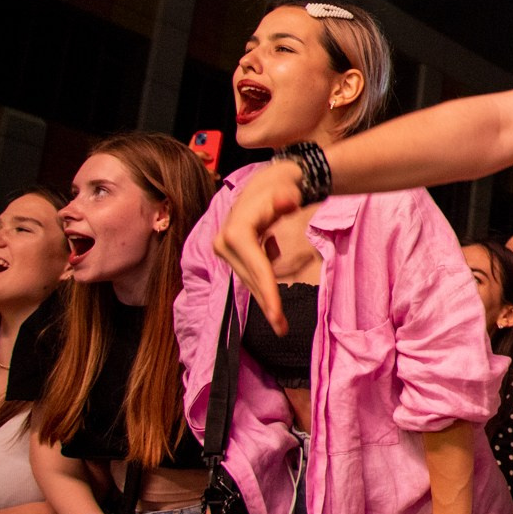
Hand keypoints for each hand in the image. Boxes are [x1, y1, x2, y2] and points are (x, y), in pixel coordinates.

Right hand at [213, 160, 309, 335]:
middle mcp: (224, 243)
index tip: (277, 315)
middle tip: (283, 329)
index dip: (268, 292)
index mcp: (236, 233)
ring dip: (264, 298)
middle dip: (267, 303)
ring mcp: (224, 249)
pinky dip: (263, 281)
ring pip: (249, 279)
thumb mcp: (288, 190)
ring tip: (281, 322)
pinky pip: (250, 273)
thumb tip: (287, 203)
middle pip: (251, 279)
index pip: (257, 269)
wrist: (269, 184)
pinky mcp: (229, 253)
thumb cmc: (283, 187)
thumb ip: (288, 198)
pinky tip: (272, 252)